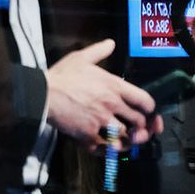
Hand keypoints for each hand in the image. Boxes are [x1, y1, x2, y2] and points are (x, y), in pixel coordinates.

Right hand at [45, 39, 162, 146]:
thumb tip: (111, 43)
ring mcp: (101, 122)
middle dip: (142, 128)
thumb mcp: (81, 58)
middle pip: (139, 122)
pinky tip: (109, 147)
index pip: (145, 101)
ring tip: (126, 140)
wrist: (43, 94)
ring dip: (128, 141)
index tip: (149, 114)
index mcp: (114, 86)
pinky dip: (110, 150)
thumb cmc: (62, 76)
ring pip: (125, 138)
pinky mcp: (88, 136)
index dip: (151, 110)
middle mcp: (112, 105)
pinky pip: (106, 149)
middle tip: (139, 131)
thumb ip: (99, 51)